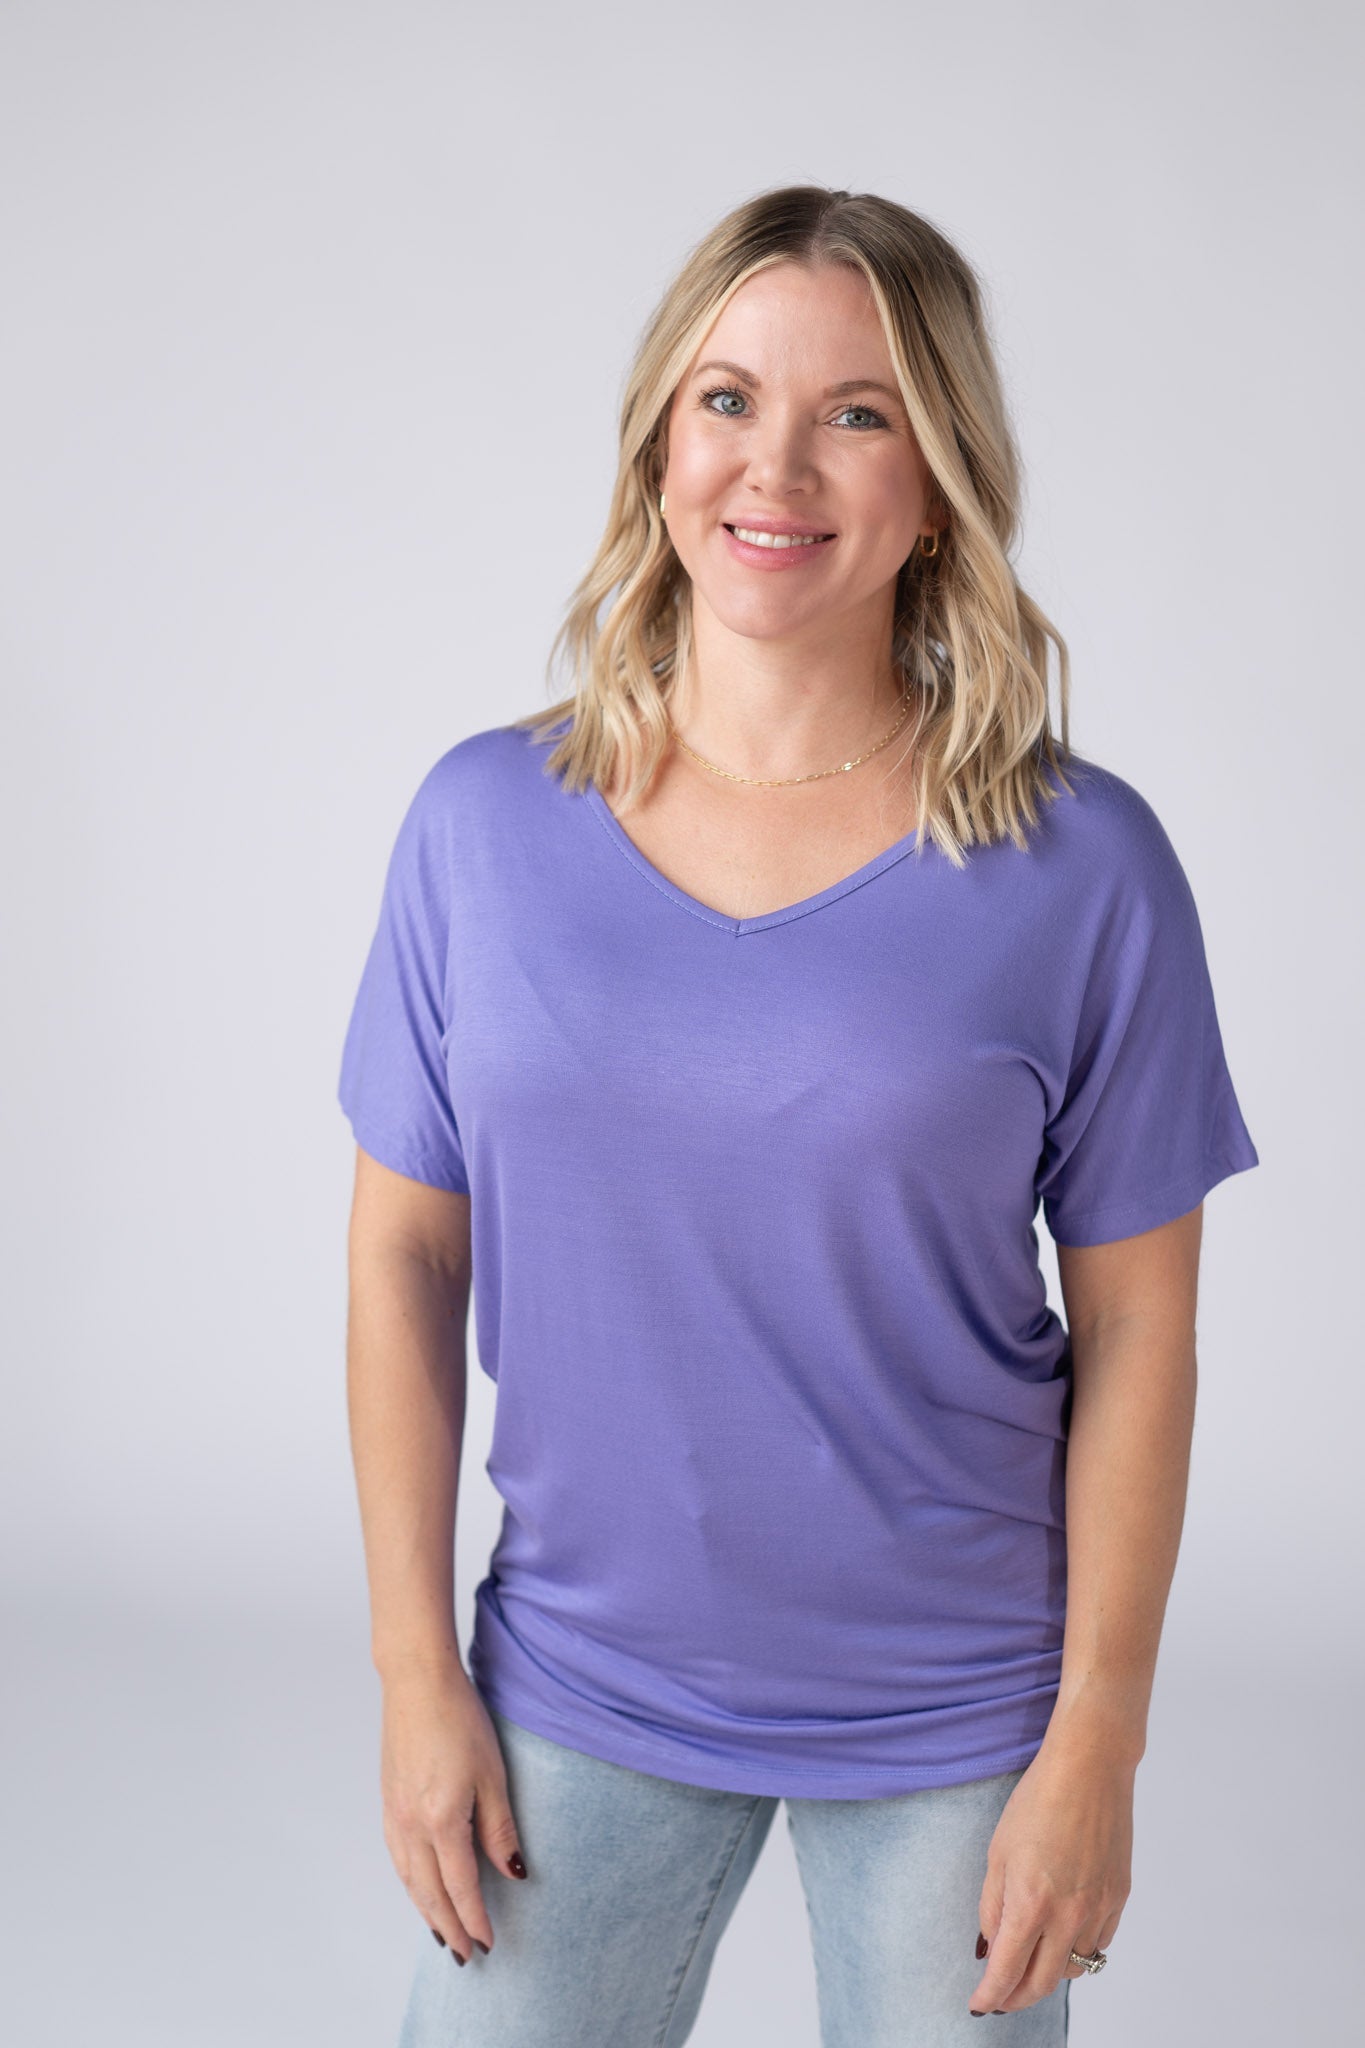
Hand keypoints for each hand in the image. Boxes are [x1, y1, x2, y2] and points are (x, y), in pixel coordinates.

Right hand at [379, 1658, 528, 1963]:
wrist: (417, 1681)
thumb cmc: (459, 1719)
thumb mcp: (493, 1774)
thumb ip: (500, 1828)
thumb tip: (514, 1872)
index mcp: (441, 1821)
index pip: (462, 1887)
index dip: (476, 1919)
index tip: (489, 1943)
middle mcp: (411, 1825)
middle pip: (430, 1892)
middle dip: (450, 1927)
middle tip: (466, 1955)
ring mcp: (395, 1814)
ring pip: (409, 1879)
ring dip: (426, 1910)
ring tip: (443, 1932)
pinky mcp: (388, 1800)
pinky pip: (397, 1857)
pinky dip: (409, 1882)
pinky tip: (418, 1886)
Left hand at [968, 1734, 1133, 2016]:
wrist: (1090, 1767)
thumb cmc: (1037, 1800)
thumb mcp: (998, 1851)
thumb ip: (992, 1906)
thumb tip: (991, 1948)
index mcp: (1030, 1902)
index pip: (1007, 1971)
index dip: (990, 1995)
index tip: (979, 2004)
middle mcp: (1068, 1914)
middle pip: (1042, 1983)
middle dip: (1017, 1997)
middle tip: (1001, 1996)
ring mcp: (1098, 1909)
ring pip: (1073, 1968)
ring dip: (1048, 1973)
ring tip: (1030, 1963)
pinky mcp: (1119, 1898)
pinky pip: (1098, 1943)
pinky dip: (1077, 1950)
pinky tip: (1062, 1936)